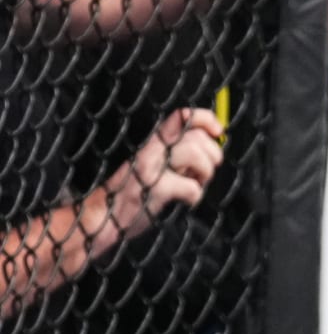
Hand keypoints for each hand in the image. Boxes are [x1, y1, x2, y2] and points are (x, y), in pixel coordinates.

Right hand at [108, 109, 224, 236]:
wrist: (103, 217)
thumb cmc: (133, 192)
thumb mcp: (156, 163)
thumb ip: (178, 151)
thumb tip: (211, 144)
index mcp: (154, 142)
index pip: (183, 117)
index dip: (206, 119)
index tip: (218, 131)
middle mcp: (152, 149)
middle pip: (197, 137)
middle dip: (212, 156)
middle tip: (203, 172)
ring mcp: (152, 168)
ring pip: (195, 154)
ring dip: (204, 173)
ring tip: (195, 183)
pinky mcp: (154, 189)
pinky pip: (191, 187)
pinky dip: (195, 196)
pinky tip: (185, 200)